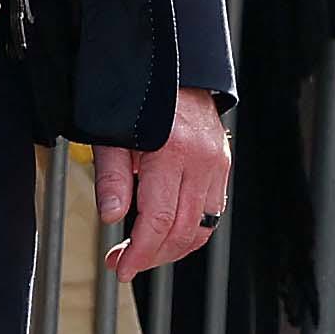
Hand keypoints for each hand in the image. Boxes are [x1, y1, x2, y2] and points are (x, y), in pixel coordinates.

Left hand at [91, 90, 229, 278]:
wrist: (176, 65)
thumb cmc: (139, 92)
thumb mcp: (112, 131)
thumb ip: (112, 176)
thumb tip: (112, 216)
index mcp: (172, 151)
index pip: (159, 220)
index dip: (140, 252)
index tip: (122, 268)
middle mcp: (202, 160)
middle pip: (183, 230)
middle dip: (153, 255)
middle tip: (124, 263)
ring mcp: (217, 163)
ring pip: (203, 227)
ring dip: (173, 248)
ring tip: (143, 252)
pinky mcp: (222, 164)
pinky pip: (212, 211)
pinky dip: (190, 229)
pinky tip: (166, 232)